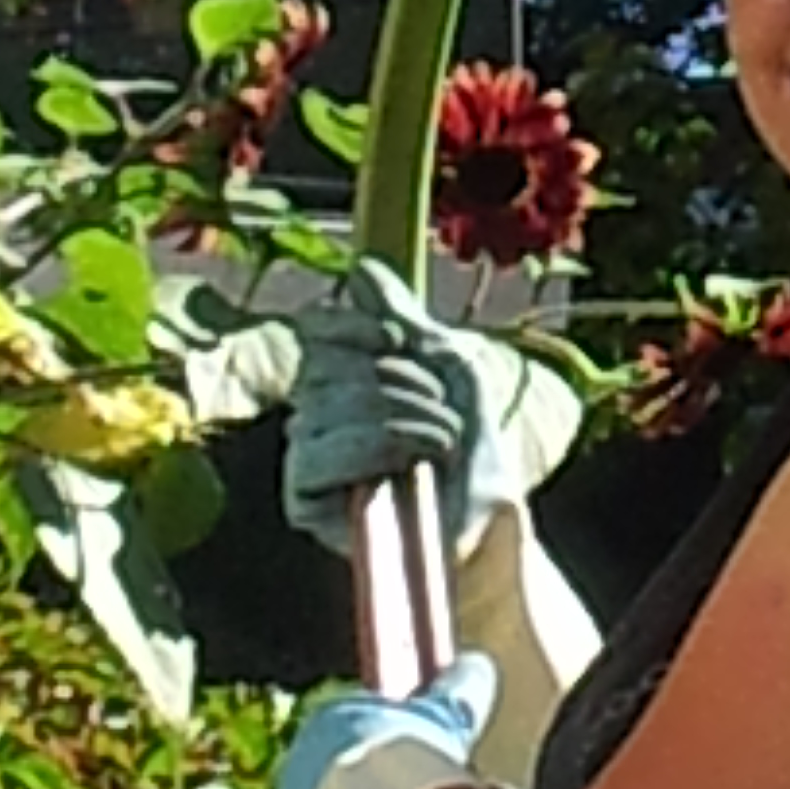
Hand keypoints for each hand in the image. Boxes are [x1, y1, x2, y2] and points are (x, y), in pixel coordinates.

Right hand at [281, 259, 508, 555]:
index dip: (364, 328)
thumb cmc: (472, 446)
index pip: (319, 324)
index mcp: (342, 370)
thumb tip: (359, 267)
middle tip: (442, 418)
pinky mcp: (302, 498)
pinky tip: (406, 466)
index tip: (411, 346)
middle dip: (401, 383)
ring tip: (438, 445)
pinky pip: (313, 455)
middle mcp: (314, 406)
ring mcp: (306, 451)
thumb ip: (401, 317)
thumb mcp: (448, 365)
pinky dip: (370, 450)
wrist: (487, 521)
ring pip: (323, 404)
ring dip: (400, 419)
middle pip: (326, 361)